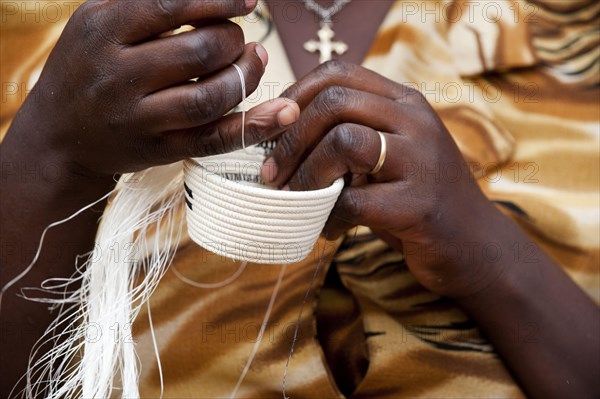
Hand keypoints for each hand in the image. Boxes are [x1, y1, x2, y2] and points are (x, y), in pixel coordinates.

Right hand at [10, 0, 297, 178]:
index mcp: (102, 29)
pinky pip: (212, 140)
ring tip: (251, 61)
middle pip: (198, 52)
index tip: (248, 1)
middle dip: (233, 40)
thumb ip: (144, 0)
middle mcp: (117, 75)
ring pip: (208, 97)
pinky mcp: (157, 150)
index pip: (172, 5)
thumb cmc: (89, 67)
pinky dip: (253, 126)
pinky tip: (284, 112)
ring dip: (245, 76)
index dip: (219, 0)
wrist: (58, 136)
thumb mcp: (98, 20)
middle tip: (240, 40)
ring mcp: (137, 117)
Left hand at [261, 61, 502, 297]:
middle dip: (290, 139)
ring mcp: (422, 161)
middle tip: (272, 173)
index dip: (295, 95)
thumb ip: (350, 137)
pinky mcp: (419, 204)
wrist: (475, 246)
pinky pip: (353, 201)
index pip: (339, 73)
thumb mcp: (388, 156)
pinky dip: (330, 218)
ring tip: (299, 200)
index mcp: (405, 103)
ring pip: (343, 142)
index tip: (273, 127)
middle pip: (334, 102)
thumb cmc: (416, 198)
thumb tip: (281, 135)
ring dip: (307, 175)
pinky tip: (332, 230)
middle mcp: (416, 122)